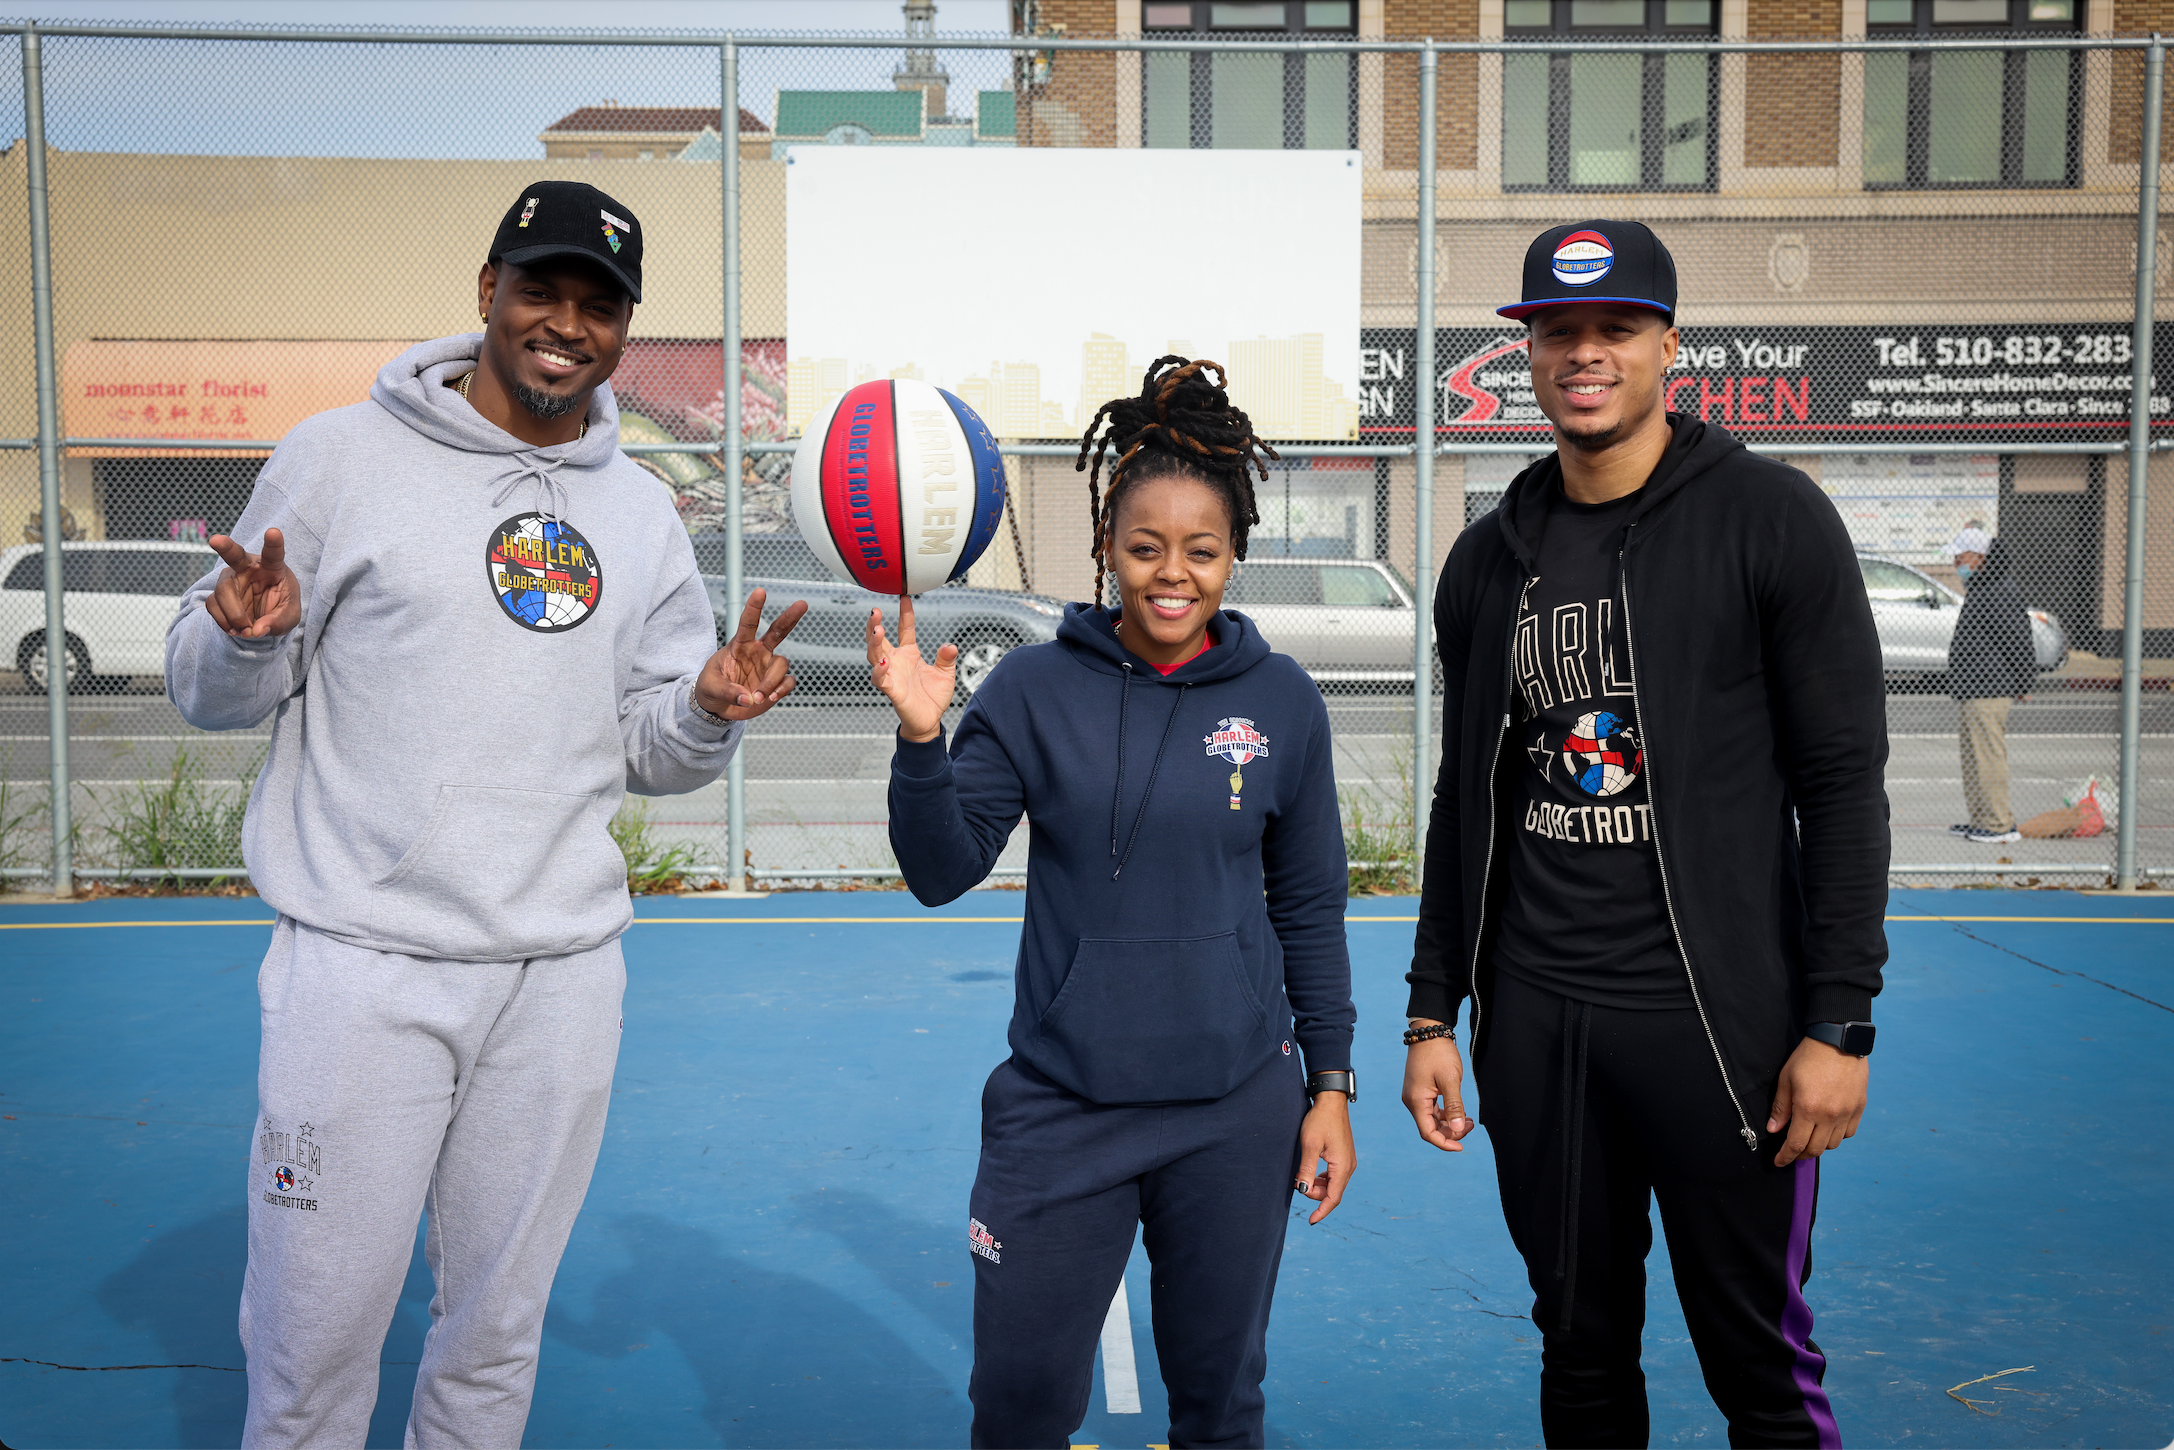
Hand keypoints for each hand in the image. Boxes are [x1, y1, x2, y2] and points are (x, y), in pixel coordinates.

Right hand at [205, 529, 301, 638]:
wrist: (264, 616)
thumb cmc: (281, 607)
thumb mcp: (289, 617)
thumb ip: (278, 622)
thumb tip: (257, 630)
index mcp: (272, 566)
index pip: (273, 553)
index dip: (273, 543)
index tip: (274, 531)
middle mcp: (248, 568)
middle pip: (234, 555)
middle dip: (225, 546)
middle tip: (215, 540)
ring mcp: (230, 579)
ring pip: (223, 590)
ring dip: (234, 614)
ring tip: (246, 630)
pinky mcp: (217, 595)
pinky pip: (213, 605)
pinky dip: (224, 621)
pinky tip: (235, 629)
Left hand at [695, 588, 806, 721]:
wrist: (718, 708)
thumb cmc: (711, 689)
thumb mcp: (710, 687)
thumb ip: (727, 691)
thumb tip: (747, 698)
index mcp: (740, 645)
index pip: (748, 623)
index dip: (754, 607)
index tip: (760, 591)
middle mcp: (758, 652)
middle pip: (778, 630)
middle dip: (790, 617)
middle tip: (802, 604)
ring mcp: (768, 667)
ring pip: (782, 664)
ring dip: (772, 681)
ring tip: (758, 696)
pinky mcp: (776, 684)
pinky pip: (788, 682)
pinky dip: (781, 690)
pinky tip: (769, 698)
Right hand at [867, 594, 955, 742]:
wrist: (930, 721)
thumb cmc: (933, 697)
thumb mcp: (946, 673)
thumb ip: (947, 659)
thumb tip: (951, 646)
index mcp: (909, 654)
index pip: (905, 629)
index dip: (905, 613)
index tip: (905, 596)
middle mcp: (896, 662)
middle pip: (879, 640)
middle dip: (874, 625)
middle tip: (875, 611)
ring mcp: (891, 676)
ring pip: (875, 656)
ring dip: (874, 643)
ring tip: (876, 629)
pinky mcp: (892, 691)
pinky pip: (881, 680)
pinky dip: (879, 672)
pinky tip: (883, 664)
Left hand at [1295, 1091, 1354, 1224]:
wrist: (1330, 1101)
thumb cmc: (1320, 1120)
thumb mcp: (1309, 1145)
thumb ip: (1307, 1169)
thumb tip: (1303, 1190)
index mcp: (1342, 1166)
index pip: (1333, 1198)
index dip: (1321, 1211)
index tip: (1311, 1221)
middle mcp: (1348, 1166)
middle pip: (1333, 1192)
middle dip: (1315, 1195)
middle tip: (1297, 1185)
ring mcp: (1347, 1161)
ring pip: (1333, 1184)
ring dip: (1318, 1187)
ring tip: (1301, 1179)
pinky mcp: (1343, 1156)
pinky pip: (1334, 1176)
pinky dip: (1322, 1179)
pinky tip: (1310, 1173)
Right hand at [1402, 1025, 1474, 1151]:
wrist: (1429, 1031)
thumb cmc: (1439, 1053)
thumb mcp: (1450, 1079)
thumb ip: (1455, 1106)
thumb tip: (1459, 1130)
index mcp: (1416, 1100)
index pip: (1428, 1133)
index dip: (1445, 1143)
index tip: (1462, 1147)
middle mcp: (1412, 1101)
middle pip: (1430, 1128)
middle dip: (1451, 1132)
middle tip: (1470, 1125)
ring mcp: (1415, 1095)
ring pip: (1432, 1120)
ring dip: (1450, 1123)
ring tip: (1468, 1120)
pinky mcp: (1420, 1090)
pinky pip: (1432, 1110)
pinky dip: (1446, 1114)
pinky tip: (1460, 1112)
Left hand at [1766, 1035, 1868, 1166]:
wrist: (1838, 1041)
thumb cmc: (1808, 1057)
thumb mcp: (1786, 1079)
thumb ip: (1781, 1108)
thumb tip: (1773, 1129)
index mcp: (1808, 1109)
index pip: (1796, 1144)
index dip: (1786, 1157)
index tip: (1779, 1162)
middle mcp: (1830, 1115)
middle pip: (1816, 1149)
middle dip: (1801, 1154)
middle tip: (1792, 1151)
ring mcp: (1847, 1113)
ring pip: (1833, 1144)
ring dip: (1819, 1145)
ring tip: (1809, 1138)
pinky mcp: (1859, 1108)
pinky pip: (1848, 1133)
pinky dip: (1837, 1136)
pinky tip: (1828, 1129)